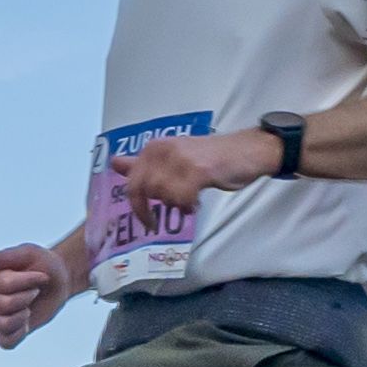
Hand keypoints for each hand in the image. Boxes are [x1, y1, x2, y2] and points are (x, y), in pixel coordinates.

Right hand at [0, 242, 76, 349]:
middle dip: (27, 296)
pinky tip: (26, 322)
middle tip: (37, 290)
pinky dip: (17, 335)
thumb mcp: (30, 253)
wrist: (61, 279)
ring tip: (30, 307)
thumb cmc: (43, 264)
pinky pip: (5, 342)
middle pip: (2, 304)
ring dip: (23, 315)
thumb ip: (8, 255)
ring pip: (2, 324)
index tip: (41, 275)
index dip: (27, 280)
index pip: (2, 284)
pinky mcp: (9, 331)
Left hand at [120, 127, 284, 213]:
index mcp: (155, 147)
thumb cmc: (214, 156)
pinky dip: (188, 205)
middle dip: (154, 208)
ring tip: (190, 202)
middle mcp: (163, 150)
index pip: (132, 180)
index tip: (145, 219)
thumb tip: (115, 163)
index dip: (137, 204)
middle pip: (143, 190)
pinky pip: (181, 198)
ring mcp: (180, 159)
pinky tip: (196, 203)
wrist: (251, 150)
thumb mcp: (175, 157)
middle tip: (167, 215)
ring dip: (176, 204)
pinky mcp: (197, 170)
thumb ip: (145, 162)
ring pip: (162, 195)